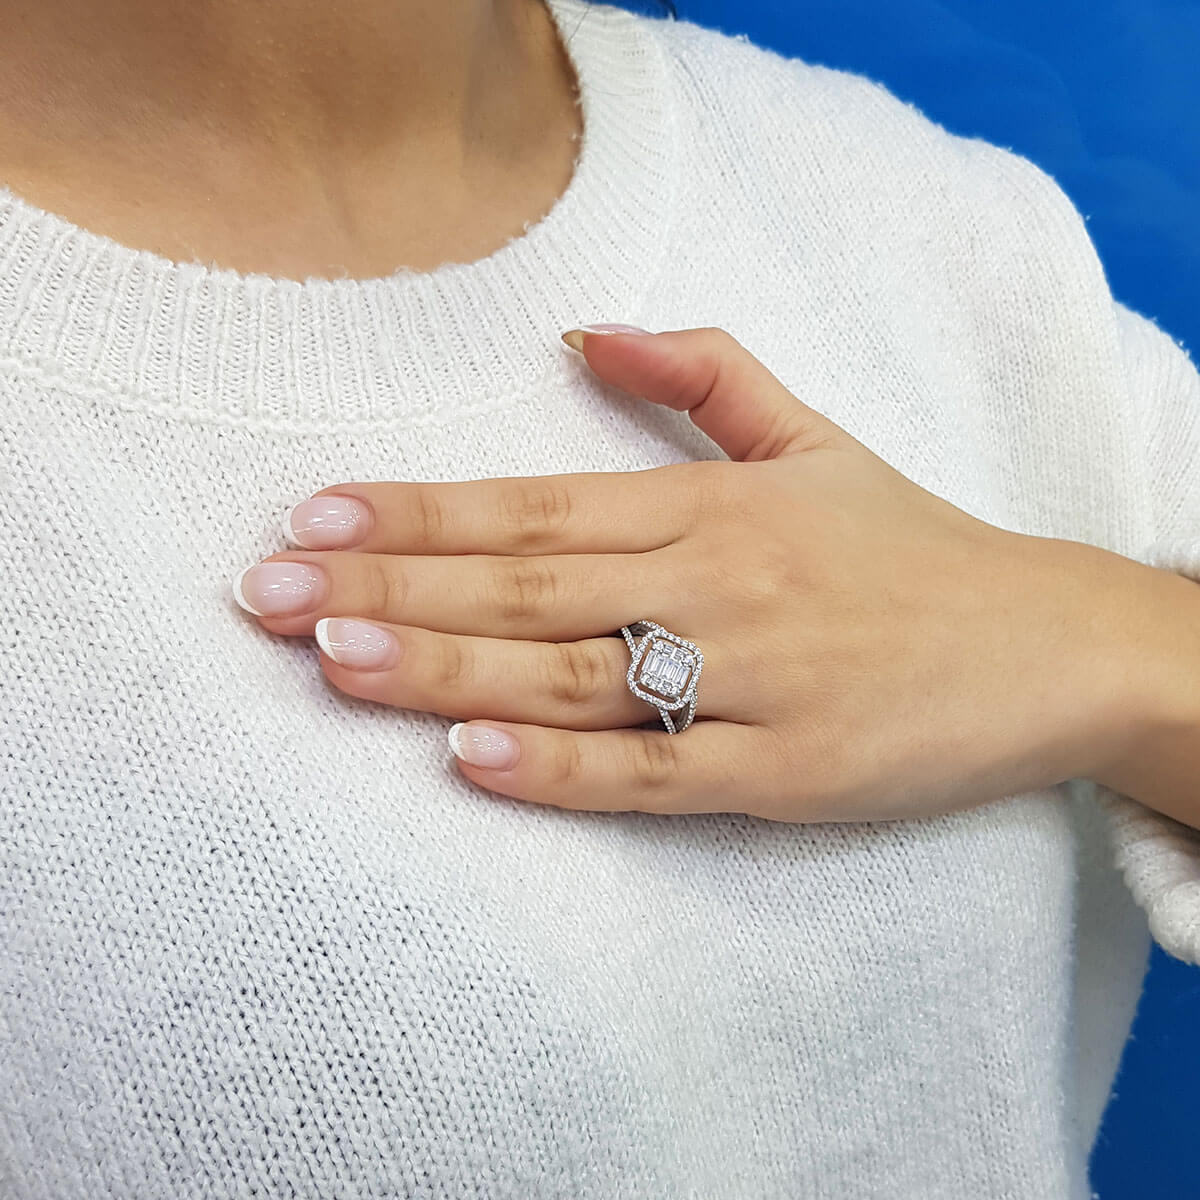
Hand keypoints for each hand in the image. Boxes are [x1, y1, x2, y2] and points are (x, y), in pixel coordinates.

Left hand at [232, 325, 1135, 820]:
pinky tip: (472, 762)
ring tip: (332, 661)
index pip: (532, 506)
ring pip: (570, 679)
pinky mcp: (786, 772)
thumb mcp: (817, 441)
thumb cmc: (915, 548)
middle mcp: (716, 588)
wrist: (1049, 645)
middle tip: (268, 595)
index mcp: (710, 509)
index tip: (314, 517)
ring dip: (445, 671)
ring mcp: (750, 684)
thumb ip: (704, 373)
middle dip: (388, 590)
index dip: (418, 513)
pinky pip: (654, 776)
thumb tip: (589, 331)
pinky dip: (561, 772)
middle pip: (525, 589)